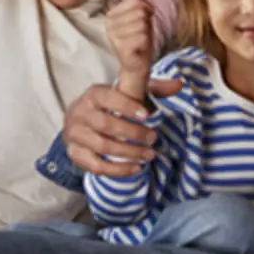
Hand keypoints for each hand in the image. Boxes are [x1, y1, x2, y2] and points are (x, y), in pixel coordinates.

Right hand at [63, 80, 181, 176]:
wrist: (79, 119)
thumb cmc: (109, 104)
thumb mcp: (127, 92)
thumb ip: (151, 87)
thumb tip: (179, 84)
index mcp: (93, 94)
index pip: (108, 97)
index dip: (127, 106)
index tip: (148, 115)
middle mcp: (79, 112)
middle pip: (106, 124)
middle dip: (133, 133)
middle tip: (153, 138)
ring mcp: (74, 134)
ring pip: (103, 146)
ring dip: (129, 153)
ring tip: (149, 154)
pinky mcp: (74, 153)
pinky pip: (95, 166)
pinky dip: (118, 169)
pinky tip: (136, 168)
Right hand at [106, 0, 152, 97]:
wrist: (136, 65)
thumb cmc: (139, 40)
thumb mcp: (142, 19)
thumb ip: (142, 6)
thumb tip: (146, 4)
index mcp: (111, 14)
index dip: (146, 9)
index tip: (142, 22)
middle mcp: (109, 23)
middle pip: (140, 12)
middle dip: (146, 24)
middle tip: (140, 35)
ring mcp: (113, 36)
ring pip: (142, 24)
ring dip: (146, 34)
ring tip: (139, 42)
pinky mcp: (121, 47)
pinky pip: (143, 37)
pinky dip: (145, 43)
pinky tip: (139, 48)